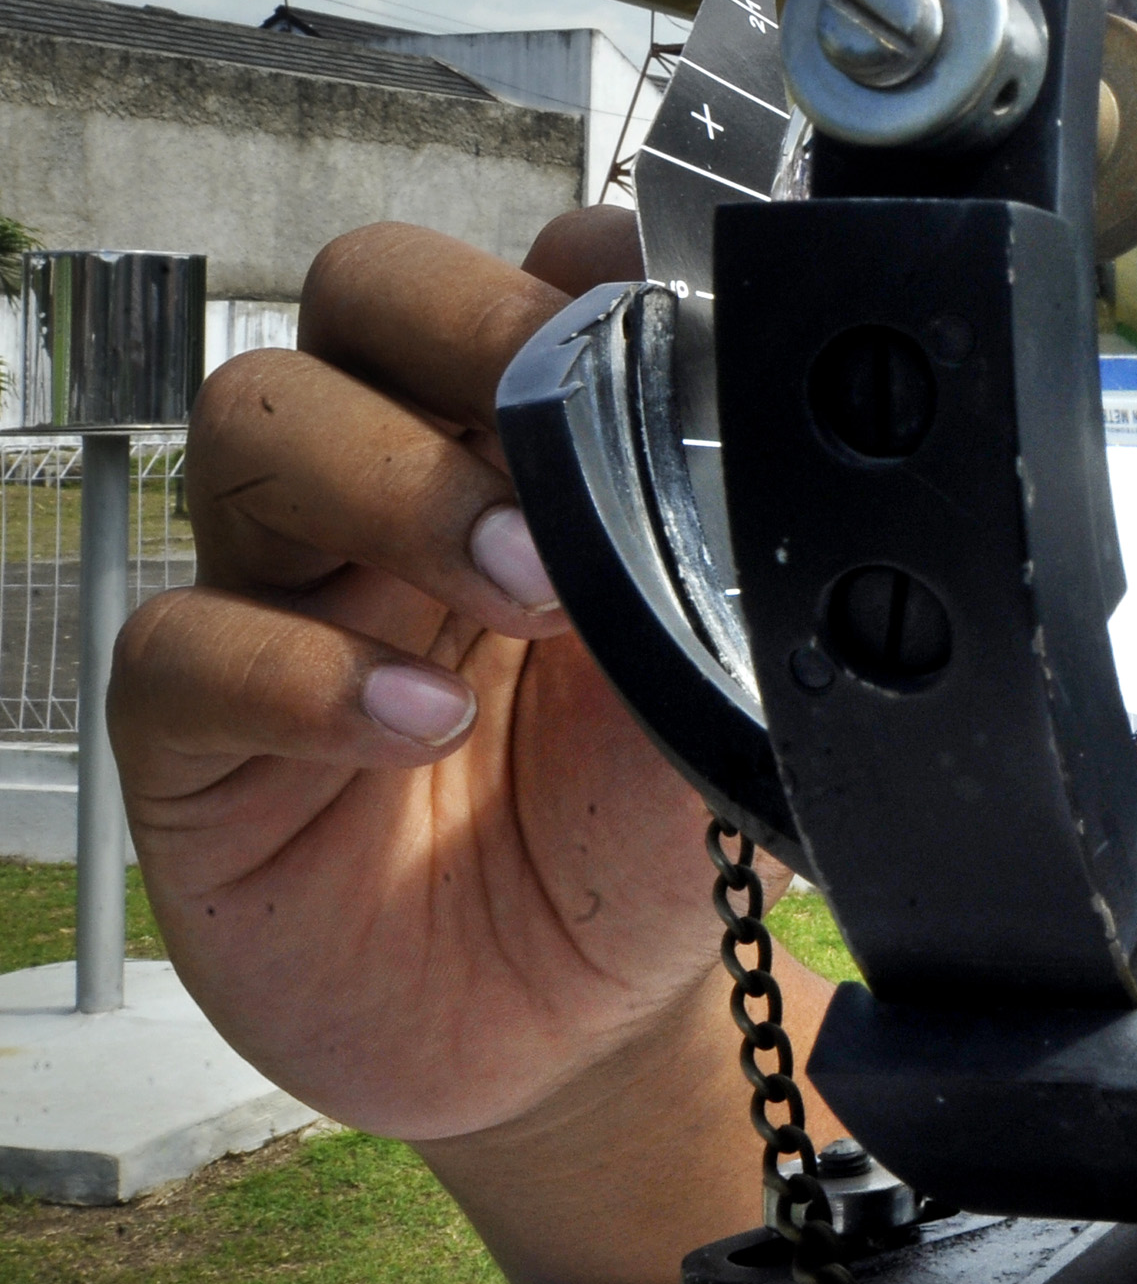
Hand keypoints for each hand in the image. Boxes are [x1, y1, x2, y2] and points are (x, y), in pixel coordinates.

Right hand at [114, 214, 807, 1283]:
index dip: (587, 258)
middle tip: (569, 444)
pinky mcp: (201, 736)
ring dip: (396, 480)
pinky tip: (417, 728)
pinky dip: (304, 672)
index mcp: (545, 443)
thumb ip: (751, 563)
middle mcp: (406, 479)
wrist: (590, 1025)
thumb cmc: (654, 829)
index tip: (673, 303)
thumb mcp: (739, 687)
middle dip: (463, 325)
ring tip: (526, 594)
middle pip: (365, 289)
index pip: (531, 266)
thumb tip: (804, 452)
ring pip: (258, 418)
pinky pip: (185, 643)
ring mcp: (291, 591)